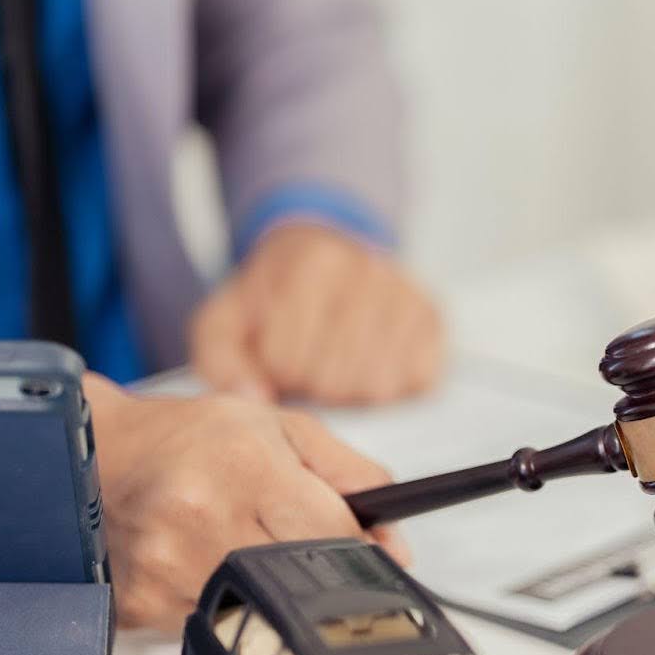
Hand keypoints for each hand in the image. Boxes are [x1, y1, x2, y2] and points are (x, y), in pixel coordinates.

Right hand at [86, 374, 411, 632]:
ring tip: (245, 543)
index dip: (360, 548)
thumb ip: (353, 476)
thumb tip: (396, 543)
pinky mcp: (143, 604)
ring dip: (269, 587)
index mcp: (246, 467)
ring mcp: (169, 568)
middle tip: (310, 552)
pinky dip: (224, 601)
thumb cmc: (196, 437)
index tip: (368, 552)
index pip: (334, 533)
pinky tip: (207, 563)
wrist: (102, 452)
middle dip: (318, 570)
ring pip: (261, 607)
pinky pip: (212, 623)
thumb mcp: (285, 429)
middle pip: (301, 576)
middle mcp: (204, 519)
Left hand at [189, 223, 443, 404]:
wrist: (325, 257)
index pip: (287, 359)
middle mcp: (367, 269)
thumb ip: (220, 361)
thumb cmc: (274, 300)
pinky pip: (415, 381)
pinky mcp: (435, 320)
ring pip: (374, 385)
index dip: (278, 371)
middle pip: (332, 377)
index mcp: (312, 262)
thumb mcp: (228, 320)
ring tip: (337, 365)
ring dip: (350, 390)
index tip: (280, 354)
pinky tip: (371, 365)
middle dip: (313, 383)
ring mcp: (407, 294)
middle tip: (310, 364)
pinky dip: (391, 387)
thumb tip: (255, 397)